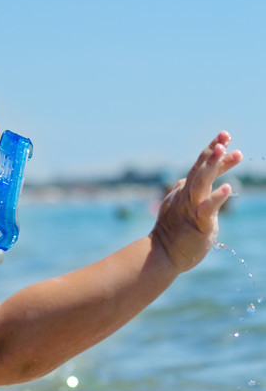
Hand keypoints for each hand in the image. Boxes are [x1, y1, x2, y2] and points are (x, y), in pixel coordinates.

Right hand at [152, 131, 241, 271]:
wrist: (161, 255)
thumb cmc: (177, 234)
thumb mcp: (188, 207)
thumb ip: (198, 194)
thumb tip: (211, 182)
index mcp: (185, 190)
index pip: (201, 166)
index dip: (214, 150)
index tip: (226, 137)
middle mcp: (187, 194)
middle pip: (200, 168)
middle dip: (213, 150)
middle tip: (226, 135)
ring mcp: (191, 207)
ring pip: (202, 182)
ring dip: (212, 165)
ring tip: (224, 150)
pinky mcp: (198, 222)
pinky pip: (207, 208)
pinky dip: (217, 197)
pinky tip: (227, 188)